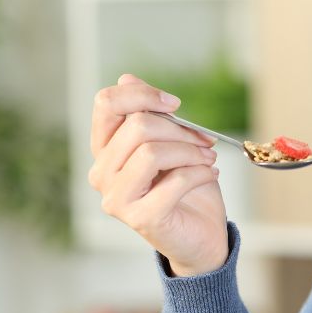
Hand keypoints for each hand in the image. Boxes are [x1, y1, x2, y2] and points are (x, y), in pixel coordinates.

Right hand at [89, 74, 227, 275]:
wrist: (200, 234)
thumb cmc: (185, 187)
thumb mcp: (170, 142)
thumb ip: (148, 113)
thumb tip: (126, 78)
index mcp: (105, 149)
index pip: (105, 104)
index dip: (143, 94)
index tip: (175, 104)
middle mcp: (102, 173)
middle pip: (136, 126)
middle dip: (179, 128)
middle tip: (204, 140)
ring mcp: (117, 198)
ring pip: (151, 152)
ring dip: (190, 151)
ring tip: (207, 157)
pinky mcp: (141, 218)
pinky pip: (174, 181)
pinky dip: (199, 173)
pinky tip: (209, 175)